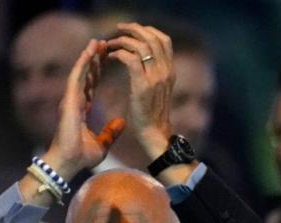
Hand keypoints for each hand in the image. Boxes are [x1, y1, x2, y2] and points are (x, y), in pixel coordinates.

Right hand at [39, 41, 123, 183]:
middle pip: (86, 74)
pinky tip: (90, 51)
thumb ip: (111, 132)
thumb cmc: (81, 156)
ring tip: (98, 42)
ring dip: (89, 56)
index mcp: (82, 108)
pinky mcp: (69, 99)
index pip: (91, 85)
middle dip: (95, 59)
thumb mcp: (102, 143)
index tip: (108, 59)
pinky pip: (77, 76)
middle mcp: (75, 100)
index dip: (98, 71)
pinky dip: (83, 63)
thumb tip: (122, 122)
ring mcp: (70, 98)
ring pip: (81, 72)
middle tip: (105, 44)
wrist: (69, 162)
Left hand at [106, 23, 174, 162]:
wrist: (154, 134)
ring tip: (110, 45)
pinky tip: (110, 58)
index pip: (164, 40)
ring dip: (122, 41)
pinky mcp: (142, 85)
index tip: (132, 31)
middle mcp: (166, 71)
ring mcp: (155, 78)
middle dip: (133, 29)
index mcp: (170, 71)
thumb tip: (141, 58)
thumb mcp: (158, 88)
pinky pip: (130, 59)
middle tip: (117, 30)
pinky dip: (118, 53)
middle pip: (153, 37)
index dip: (147, 30)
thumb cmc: (152, 114)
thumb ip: (154, 72)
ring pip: (140, 45)